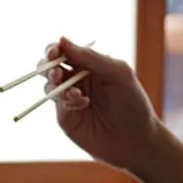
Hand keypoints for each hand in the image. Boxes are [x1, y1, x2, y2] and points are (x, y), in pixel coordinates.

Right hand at [40, 37, 162, 170]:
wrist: (134, 141)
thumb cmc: (132, 104)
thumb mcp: (117, 73)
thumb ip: (90, 57)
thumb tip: (62, 40)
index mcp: (90, 65)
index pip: (65, 51)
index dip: (55, 49)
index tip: (54, 51)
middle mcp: (77, 80)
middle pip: (50, 66)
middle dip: (47, 66)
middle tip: (55, 71)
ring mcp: (69, 99)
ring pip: (49, 85)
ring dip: (57, 84)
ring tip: (75, 93)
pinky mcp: (65, 117)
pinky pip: (56, 103)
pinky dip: (66, 100)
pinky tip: (83, 103)